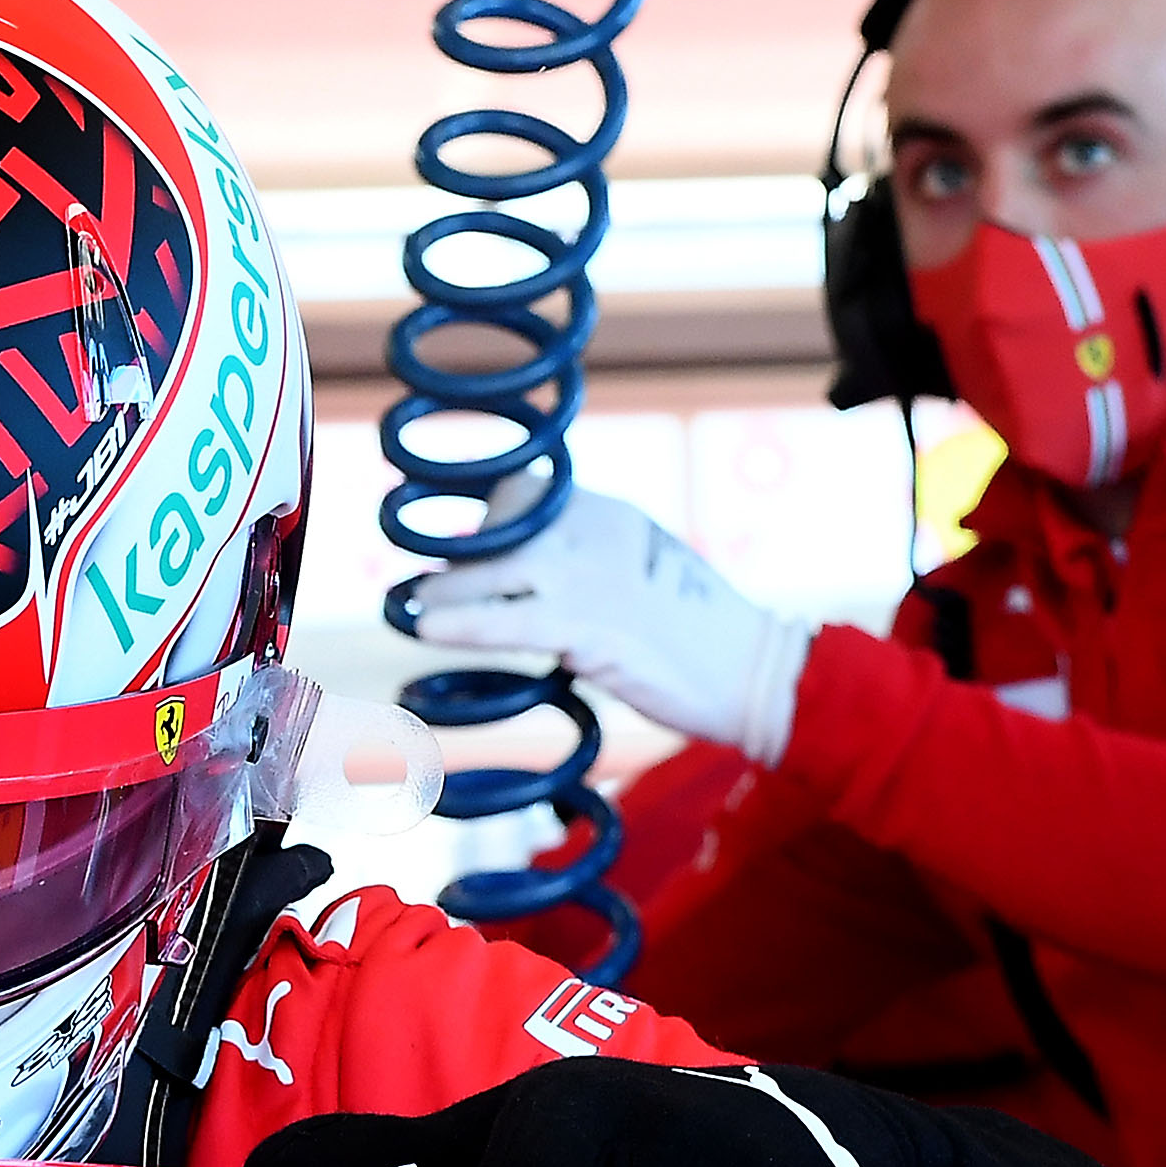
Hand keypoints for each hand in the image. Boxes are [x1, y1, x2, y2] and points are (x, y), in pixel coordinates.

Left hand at [398, 477, 810, 763]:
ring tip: (410, 613)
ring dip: (440, 595)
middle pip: (496, 530)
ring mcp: (589, 577)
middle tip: (427, 593)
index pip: (520, 494)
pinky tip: (426, 632)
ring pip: (489, 574)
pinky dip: (458, 625)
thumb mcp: (639, 571)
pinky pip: (504, 621)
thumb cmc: (695, 634)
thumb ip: (585, 564)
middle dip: (457, 563)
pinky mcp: (587, 628)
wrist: (754, 672)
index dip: (483, 526)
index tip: (462, 557)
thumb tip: (519, 582)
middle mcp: (594, 531)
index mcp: (607, 512)